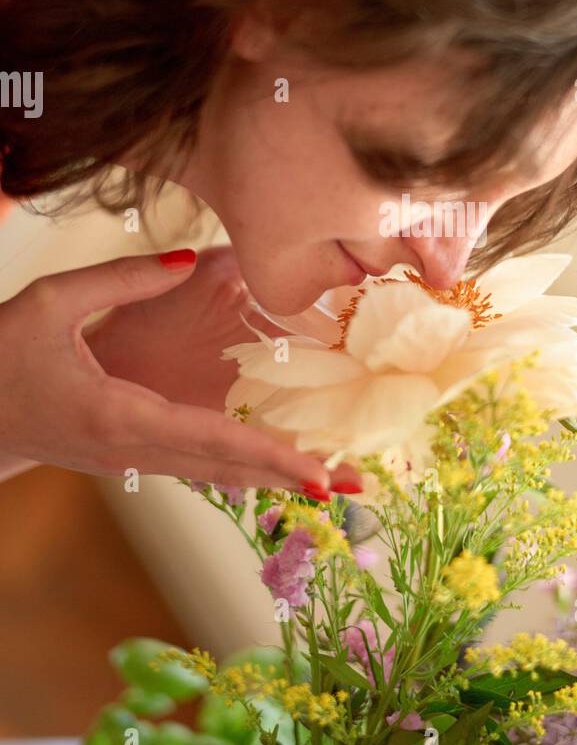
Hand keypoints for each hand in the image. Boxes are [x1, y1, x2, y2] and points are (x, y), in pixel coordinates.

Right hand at [0, 248, 356, 492]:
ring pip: (219, 474)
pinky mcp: (131, 456)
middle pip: (230, 468)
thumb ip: (123, 277)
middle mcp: (136, 450)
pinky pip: (200, 466)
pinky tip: (278, 467)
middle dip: (296, 479)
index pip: (213, 441)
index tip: (323, 476)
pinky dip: (245, 467)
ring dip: (277, 478)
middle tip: (360, 489)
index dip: (273, 457)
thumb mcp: (49, 303)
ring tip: (336, 483)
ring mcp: (134, 461)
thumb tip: (193, 255)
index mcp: (122, 417)